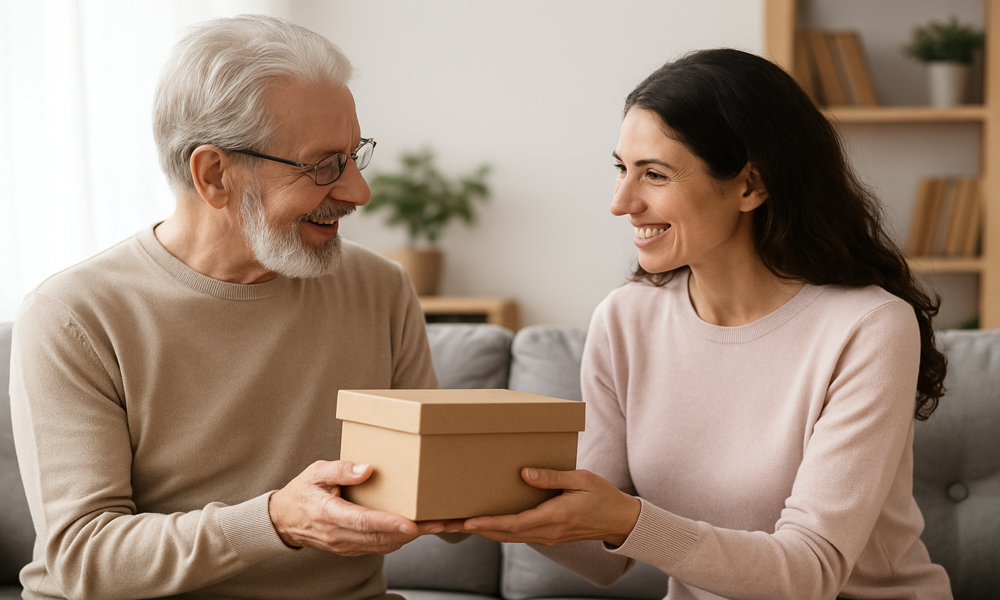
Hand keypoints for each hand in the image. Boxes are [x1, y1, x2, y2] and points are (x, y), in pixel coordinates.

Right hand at [269, 460, 446, 555]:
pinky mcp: (349, 549)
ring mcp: (344, 546)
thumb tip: (367, 469)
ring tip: (435, 526)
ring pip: (381, 546)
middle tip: (439, 523)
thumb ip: (341, 469)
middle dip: (412, 533)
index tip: (412, 524)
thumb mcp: (316, 472)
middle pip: (379, 538)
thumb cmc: (302, 491)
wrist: (283, 520)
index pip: (364, 522)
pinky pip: (376, 547)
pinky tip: (414, 530)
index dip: (389, 524)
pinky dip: (397, 540)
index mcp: (329, 513)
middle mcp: (338, 535)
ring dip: (409, 538)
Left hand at [450, 468, 640, 546]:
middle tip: (444, 524)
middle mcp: (546, 532)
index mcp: (553, 518)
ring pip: (506, 537)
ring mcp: (545, 537)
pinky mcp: (546, 535)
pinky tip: (482, 523)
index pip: (513, 524)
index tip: (466, 521)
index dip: (488, 523)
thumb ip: (553, 477)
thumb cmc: (603, 496)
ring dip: (480, 531)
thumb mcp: (582, 480)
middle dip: (472, 529)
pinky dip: (495, 530)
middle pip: (502, 534)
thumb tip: (525, 473)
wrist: (621, 521)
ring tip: (454, 524)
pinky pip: (515, 535)